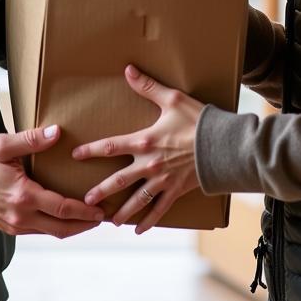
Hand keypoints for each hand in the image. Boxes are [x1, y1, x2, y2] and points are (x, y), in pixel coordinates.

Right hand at [0, 125, 103, 238]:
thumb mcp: (2, 146)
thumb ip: (31, 140)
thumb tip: (57, 132)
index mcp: (23, 196)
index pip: (62, 208)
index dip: (84, 211)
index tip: (101, 210)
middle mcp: (21, 216)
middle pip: (61, 228)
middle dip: (84, 225)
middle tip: (103, 218)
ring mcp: (15, 226)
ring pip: (51, 233)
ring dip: (72, 228)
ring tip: (89, 219)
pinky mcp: (9, 228)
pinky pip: (39, 231)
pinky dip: (55, 227)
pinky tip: (63, 218)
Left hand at [71, 64, 202, 233]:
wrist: (224, 146)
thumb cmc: (198, 121)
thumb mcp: (172, 99)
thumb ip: (148, 86)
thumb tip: (128, 69)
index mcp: (144, 141)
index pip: (111, 146)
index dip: (92, 151)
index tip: (77, 155)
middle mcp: (149, 164)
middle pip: (119, 180)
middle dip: (101, 191)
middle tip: (86, 201)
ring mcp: (162, 181)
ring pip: (136, 200)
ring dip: (122, 211)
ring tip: (109, 221)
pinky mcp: (176, 191)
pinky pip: (159, 209)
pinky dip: (149, 221)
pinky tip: (139, 230)